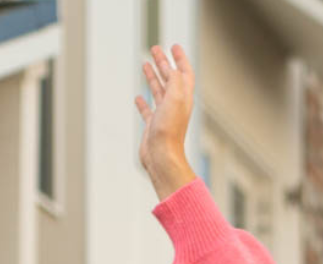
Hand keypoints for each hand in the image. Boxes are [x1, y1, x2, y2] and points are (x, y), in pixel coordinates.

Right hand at [135, 42, 195, 190]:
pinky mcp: (153, 126)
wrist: (162, 157)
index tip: (174, 46)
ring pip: (158, 91)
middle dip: (164, 63)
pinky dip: (143, 102)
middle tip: (156, 49)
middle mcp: (175, 105)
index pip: (184, 73)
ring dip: (153, 77)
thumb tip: (172, 69)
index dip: (180, 59)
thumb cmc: (169, 131)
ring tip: (146, 63)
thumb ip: (175, 80)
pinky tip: (138, 96)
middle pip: (170, 79)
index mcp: (183, 97)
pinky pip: (148, 110)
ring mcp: (163, 115)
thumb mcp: (175, 98)